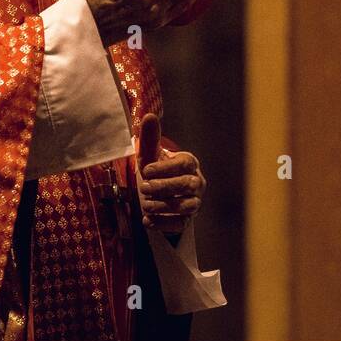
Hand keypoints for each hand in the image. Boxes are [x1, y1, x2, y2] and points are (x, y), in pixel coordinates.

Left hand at [136, 114, 204, 235]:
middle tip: (144, 187)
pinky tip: (147, 220)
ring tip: (145, 205)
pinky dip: (163, 224)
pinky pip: (180, 224)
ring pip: (187, 206)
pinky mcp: (186, 220)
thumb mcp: (151, 154)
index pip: (184, 164)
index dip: (166, 167)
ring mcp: (194, 202)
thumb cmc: (156, 171)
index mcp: (190, 163)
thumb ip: (150, 137)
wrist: (158, 195)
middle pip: (188, 185)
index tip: (146, 170)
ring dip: (164, 206)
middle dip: (165, 187)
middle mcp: (196, 182)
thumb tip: (148, 116)